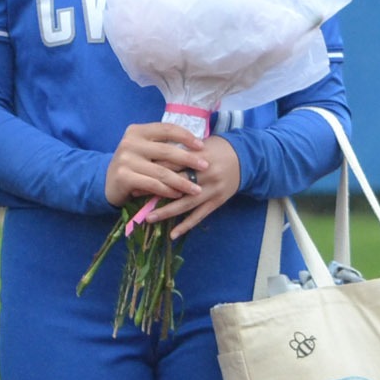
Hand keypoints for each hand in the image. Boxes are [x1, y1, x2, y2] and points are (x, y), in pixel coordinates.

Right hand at [104, 121, 209, 208]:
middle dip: (189, 159)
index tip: (202, 145)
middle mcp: (130, 142)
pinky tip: (178, 194)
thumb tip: (196, 145)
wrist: (107, 182)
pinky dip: (168, 190)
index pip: (166, 129)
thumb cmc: (133, 164)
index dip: (186, 136)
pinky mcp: (124, 177)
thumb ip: (162, 145)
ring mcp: (126, 160)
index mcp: (137, 131)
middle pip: (166, 150)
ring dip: (182, 181)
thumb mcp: (144, 149)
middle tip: (205, 166)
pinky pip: (152, 184)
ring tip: (196, 188)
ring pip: (162, 171)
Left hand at [112, 130, 240, 239]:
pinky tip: (173, 234)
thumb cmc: (215, 148)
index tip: (136, 174)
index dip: (152, 170)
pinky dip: (186, 225)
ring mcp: (212, 189)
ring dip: (167, 212)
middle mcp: (205, 174)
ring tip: (149, 218)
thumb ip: (178, 151)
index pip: (171, 164)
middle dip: (154, 190)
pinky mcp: (218, 201)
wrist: (245, 157)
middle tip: (135, 194)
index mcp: (198, 156)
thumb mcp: (198, 145)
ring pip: (186, 203)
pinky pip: (200, 215)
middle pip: (176, 184)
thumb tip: (150, 159)